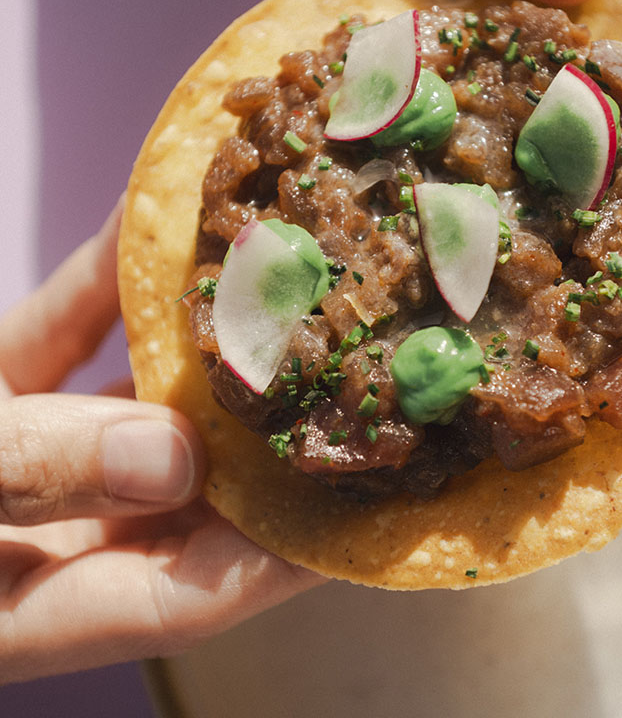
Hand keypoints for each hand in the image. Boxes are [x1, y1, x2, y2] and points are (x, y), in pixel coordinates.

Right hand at [0, 202, 320, 684]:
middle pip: (185, 490)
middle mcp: (45, 532)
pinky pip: (66, 330)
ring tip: (283, 282)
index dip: (292, 549)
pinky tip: (153, 221)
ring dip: (197, 341)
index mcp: (32, 605)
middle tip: (357, 368)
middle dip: (266, 431)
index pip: (194, 591)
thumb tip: (172, 454)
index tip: (381, 493)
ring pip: (132, 400)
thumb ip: (34, 472)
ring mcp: (24, 452)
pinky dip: (107, 283)